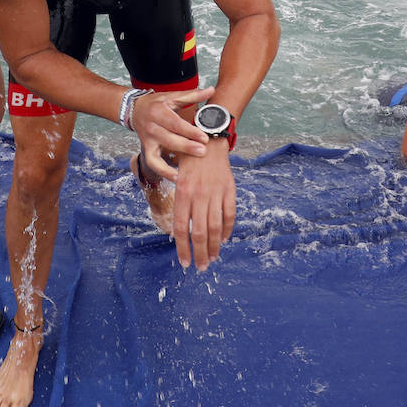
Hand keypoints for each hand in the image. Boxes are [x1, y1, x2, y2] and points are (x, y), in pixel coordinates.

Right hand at [132, 86, 214, 172]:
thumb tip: (211, 89)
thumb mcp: (173, 96)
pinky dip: (164, 172)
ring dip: (172, 165)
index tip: (204, 138)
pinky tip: (177, 177)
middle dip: (186, 147)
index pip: (175, 124)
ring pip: (158, 156)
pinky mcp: (146, 150)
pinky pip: (154, 164)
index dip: (190, 132)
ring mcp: (147, 141)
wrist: (135, 109)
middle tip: (202, 152)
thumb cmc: (157, 103)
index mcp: (158, 112)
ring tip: (187, 171)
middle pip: (168, 140)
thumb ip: (192, 95)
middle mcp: (151, 128)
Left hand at [171, 141, 235, 269]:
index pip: (181, 229)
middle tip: (201, 267)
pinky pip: (229, 214)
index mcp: (182, 194)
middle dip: (199, 253)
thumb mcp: (177, 180)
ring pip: (215, 227)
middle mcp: (198, 195)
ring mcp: (215, 193)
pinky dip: (227, 229)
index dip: (183, 248)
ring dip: (214, 246)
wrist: (208, 139)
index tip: (185, 263)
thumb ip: (180, 205)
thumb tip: (179, 233)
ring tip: (212, 259)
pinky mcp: (228, 190)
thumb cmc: (189, 162)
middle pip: (198, 232)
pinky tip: (223, 239)